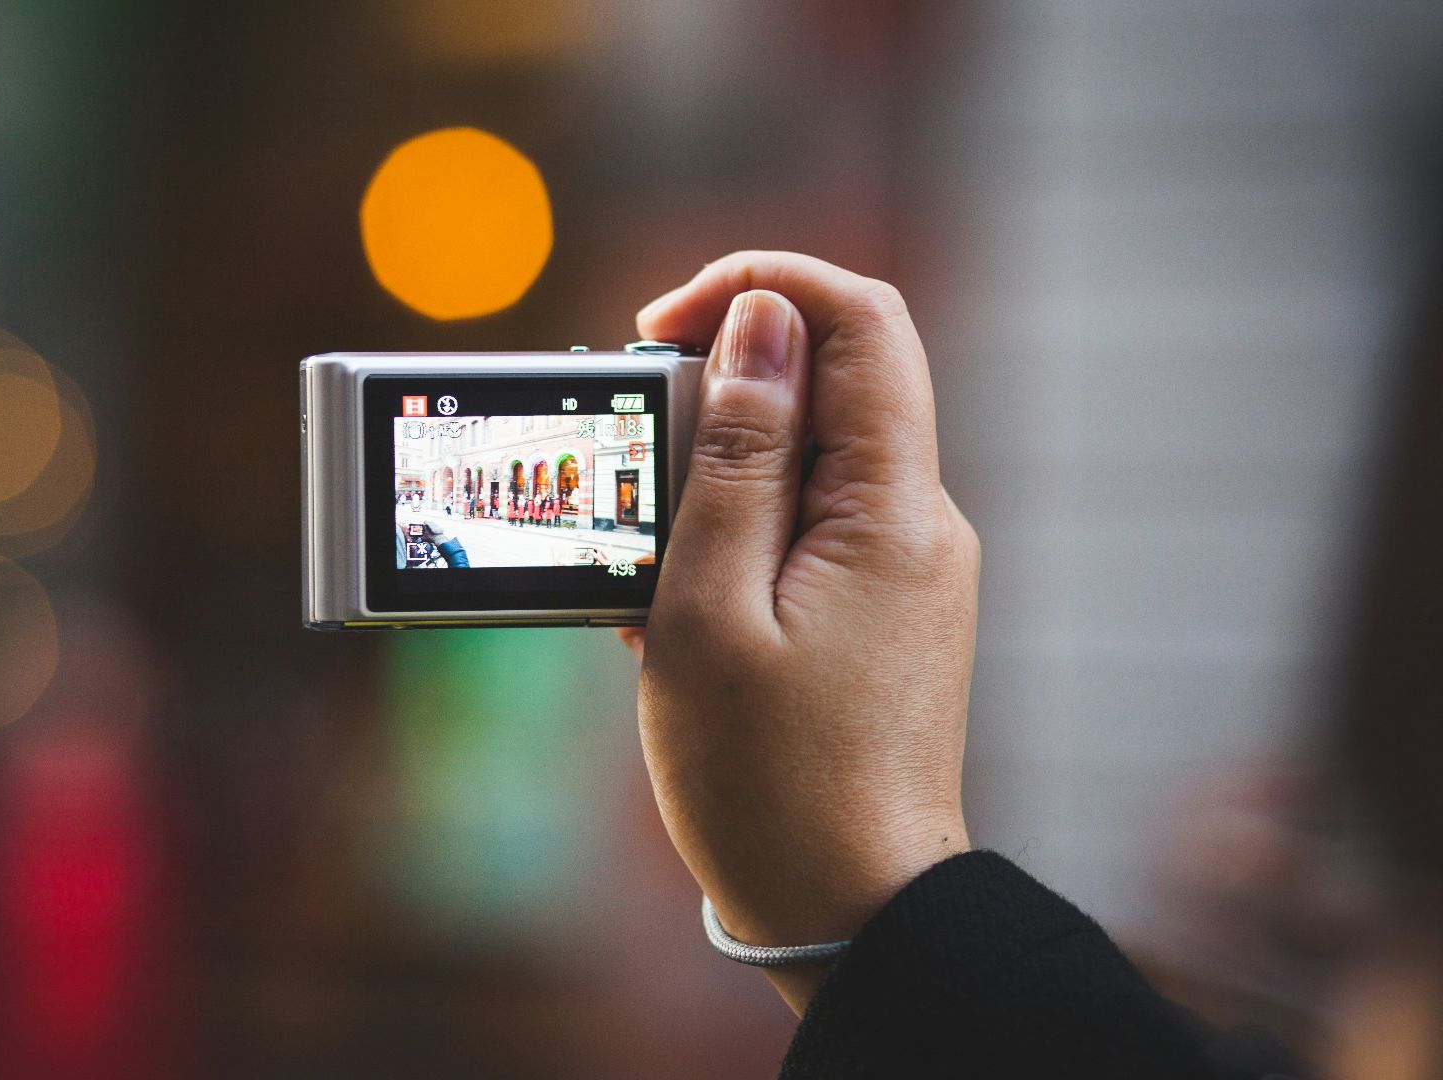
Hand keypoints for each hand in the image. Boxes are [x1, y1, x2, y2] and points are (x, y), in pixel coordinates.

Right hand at [623, 252, 978, 1014]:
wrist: (844, 910)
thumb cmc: (766, 781)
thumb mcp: (710, 610)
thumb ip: (734, 456)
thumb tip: (761, 322)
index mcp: (894, 510)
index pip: (857, 319)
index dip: (756, 286)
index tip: (655, 328)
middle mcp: (919, 523)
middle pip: (823, 382)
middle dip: (708, 395)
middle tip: (623, 472)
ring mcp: (904, 568)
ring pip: (801, 458)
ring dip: (705, 480)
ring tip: (636, 568)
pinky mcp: (878, 608)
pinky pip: (801, 527)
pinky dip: (726, 539)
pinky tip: (669, 609)